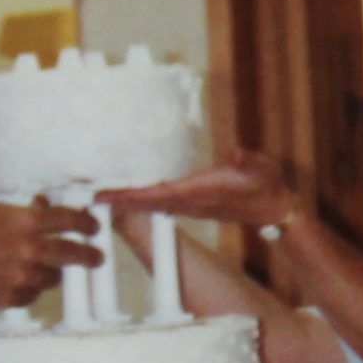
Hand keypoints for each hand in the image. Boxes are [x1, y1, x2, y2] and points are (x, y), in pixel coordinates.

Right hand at [0, 197, 100, 308]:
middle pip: (72, 254)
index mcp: (26, 222)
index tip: (92, 227)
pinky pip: (29, 296)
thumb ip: (19, 212)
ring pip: (51, 279)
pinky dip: (27, 289)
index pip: (70, 220)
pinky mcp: (8, 299)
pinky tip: (15, 282)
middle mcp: (29, 250)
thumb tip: (40, 207)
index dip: (86, 224)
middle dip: (88, 256)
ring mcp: (21, 277)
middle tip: (95, 258)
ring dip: (50, 273)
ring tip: (41, 269)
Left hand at [99, 149, 298, 229]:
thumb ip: (247, 161)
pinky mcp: (188, 202)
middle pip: (146, 201)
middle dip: (118, 199)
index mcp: (200, 192)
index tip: (109, 195)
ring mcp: (187, 204)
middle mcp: (188, 201)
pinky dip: (137, 197)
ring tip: (98, 192)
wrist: (273, 209)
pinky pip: (157, 200)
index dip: (133, 195)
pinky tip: (125, 191)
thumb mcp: (261, 169)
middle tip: (89, 194)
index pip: (160, 194)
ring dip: (124, 199)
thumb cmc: (266, 186)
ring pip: (149, 202)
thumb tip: (235, 153)